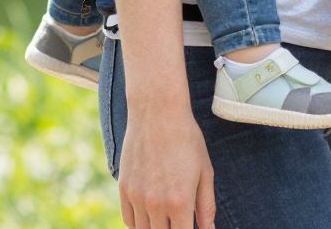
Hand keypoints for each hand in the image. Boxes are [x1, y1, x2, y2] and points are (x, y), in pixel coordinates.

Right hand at [117, 106, 215, 228]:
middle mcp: (156, 203)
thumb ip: (206, 205)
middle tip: (181, 220)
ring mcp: (137, 197)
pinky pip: (129, 220)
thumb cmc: (187, 140)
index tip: (192, 227)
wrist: (157, 113)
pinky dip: (140, 223)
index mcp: (180, 201)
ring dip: (157, 228)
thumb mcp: (204, 172)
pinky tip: (152, 217)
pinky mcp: (124, 189)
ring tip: (168, 219)